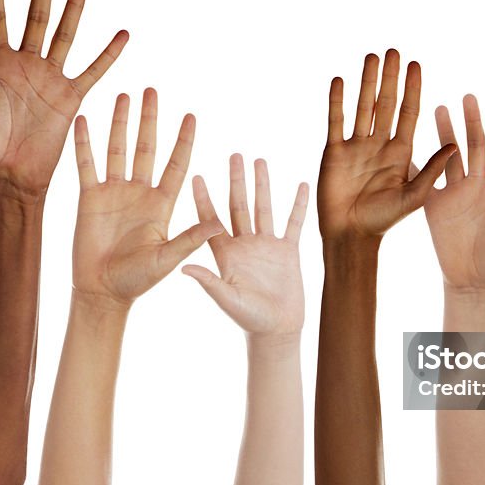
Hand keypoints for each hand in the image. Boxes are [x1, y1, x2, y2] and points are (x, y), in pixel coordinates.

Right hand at [71, 90, 220, 306]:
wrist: (103, 291)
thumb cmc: (139, 280)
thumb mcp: (168, 257)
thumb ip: (190, 238)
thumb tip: (219, 223)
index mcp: (163, 204)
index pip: (177, 165)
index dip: (184, 141)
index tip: (192, 116)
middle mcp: (140, 192)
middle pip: (148, 148)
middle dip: (151, 120)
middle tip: (153, 91)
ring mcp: (115, 193)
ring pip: (119, 149)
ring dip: (121, 124)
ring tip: (126, 95)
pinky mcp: (90, 198)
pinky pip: (87, 165)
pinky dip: (85, 143)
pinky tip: (85, 119)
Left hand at [182, 154, 308, 335]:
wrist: (276, 330)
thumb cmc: (247, 318)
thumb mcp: (225, 299)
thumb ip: (208, 281)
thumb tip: (183, 267)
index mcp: (226, 254)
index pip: (211, 220)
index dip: (203, 198)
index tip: (195, 175)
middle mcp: (244, 244)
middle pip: (238, 205)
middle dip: (236, 180)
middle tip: (234, 155)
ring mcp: (266, 246)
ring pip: (263, 208)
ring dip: (262, 185)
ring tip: (260, 160)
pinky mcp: (288, 251)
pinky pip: (293, 223)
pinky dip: (297, 205)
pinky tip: (300, 185)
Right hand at [318, 49, 455, 242]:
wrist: (351, 235)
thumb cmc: (384, 221)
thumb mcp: (415, 196)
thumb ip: (431, 170)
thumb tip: (457, 145)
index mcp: (401, 152)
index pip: (408, 113)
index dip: (412, 89)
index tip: (416, 65)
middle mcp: (380, 144)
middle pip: (386, 104)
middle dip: (390, 78)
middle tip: (394, 51)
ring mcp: (356, 146)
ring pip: (362, 107)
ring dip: (367, 82)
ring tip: (371, 57)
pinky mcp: (334, 152)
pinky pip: (336, 121)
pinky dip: (337, 101)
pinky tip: (339, 80)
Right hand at [423, 95, 484, 291]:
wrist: (472, 281)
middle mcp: (478, 186)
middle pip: (476, 147)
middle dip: (472, 122)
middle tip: (468, 97)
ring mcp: (456, 193)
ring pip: (450, 156)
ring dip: (446, 132)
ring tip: (439, 107)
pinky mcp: (435, 204)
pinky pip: (426, 179)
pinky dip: (419, 161)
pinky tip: (410, 142)